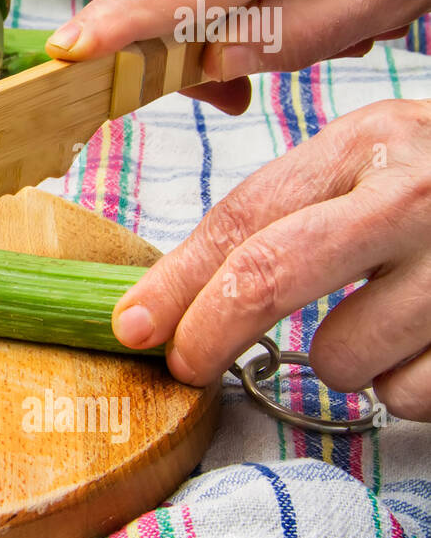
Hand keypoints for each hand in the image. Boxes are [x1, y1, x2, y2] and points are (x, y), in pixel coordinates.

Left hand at [110, 98, 430, 420]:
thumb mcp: (375, 166)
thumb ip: (293, 210)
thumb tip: (181, 289)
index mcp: (368, 143)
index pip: (244, 216)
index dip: (176, 280)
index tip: (133, 324)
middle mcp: (414, 193)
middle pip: (270, 273)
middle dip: (210, 331)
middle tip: (188, 364)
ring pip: (342, 356)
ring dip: (344, 361)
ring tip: (387, 322)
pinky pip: (408, 394)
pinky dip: (408, 385)